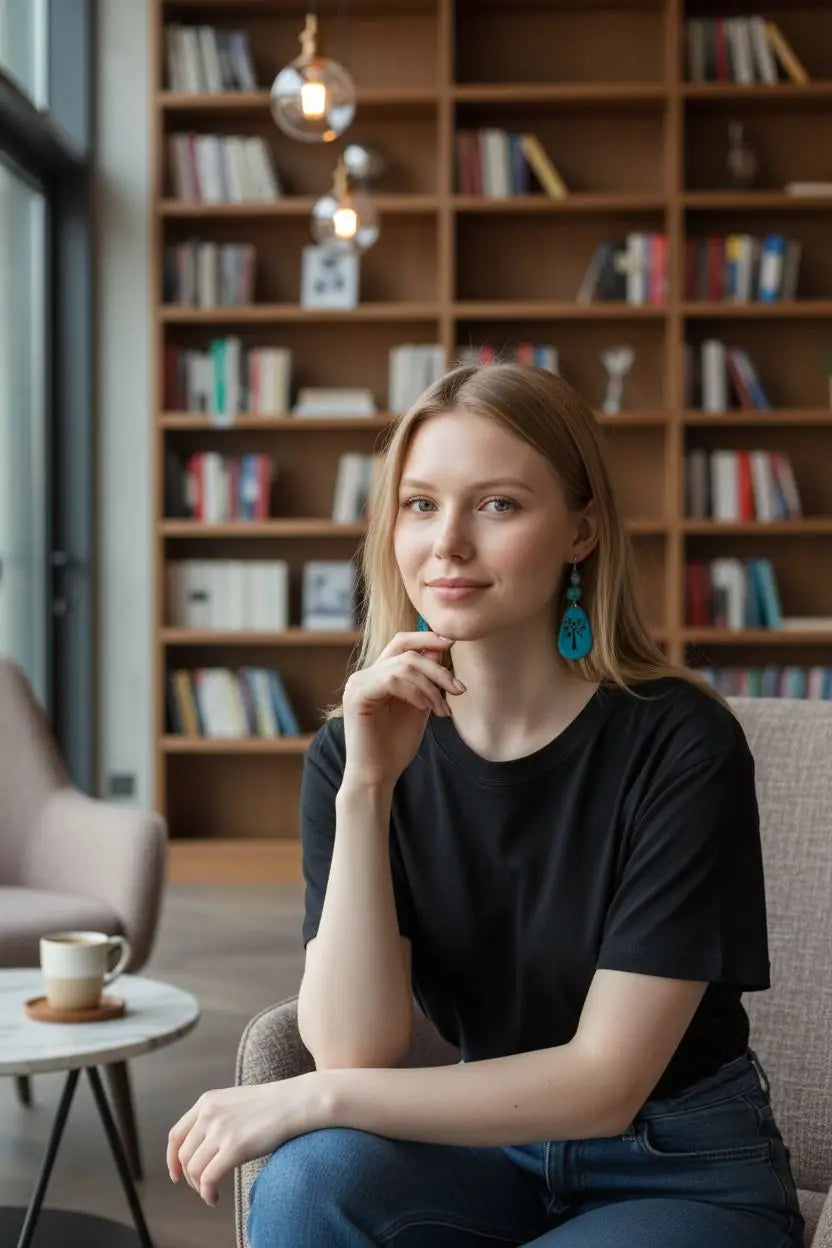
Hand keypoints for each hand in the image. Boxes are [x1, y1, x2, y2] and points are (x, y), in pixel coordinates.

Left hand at [167, 1072, 326, 1206]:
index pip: (176, 1135)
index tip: (176, 1174)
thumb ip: (215, 1116)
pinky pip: (208, 1179)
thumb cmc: (270, 1105)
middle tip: (200, 1187)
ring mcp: (221, 1130)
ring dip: (198, 1187)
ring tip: (210, 1192)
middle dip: (188, 1177)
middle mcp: (209, 1114)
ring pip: (194, 1169)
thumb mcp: (234, 1101)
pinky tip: (214, 1198)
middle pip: (184, 1155)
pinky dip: (207, 1193)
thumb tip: (201, 1146)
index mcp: (207, 1101)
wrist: (295, 1101)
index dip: (172, 1159)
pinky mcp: (234, 1147)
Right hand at [341, 631, 463, 787]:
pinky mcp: (357, 695)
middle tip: (458, 689)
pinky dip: (415, 692)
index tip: (452, 643)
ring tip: (441, 709)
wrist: (378, 775)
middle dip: (438, 668)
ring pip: (404, 665)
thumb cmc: (396, 746)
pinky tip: (424, 708)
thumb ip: (427, 681)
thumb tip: (441, 649)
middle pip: (407, 651)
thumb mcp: (420, 706)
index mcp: (378, 675)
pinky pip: (392, 679)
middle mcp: (365, 675)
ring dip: (431, 686)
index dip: (427, 638)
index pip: (402, 642)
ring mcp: (358, 683)